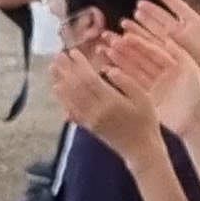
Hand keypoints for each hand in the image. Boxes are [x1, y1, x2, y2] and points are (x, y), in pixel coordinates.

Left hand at [48, 44, 163, 157]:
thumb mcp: (144, 98)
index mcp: (111, 101)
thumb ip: (127, 82)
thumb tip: (108, 69)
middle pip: (77, 87)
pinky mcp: (88, 125)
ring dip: (61, 81)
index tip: (73, 51)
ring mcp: (90, 119)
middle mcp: (97, 110)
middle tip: (58, 55)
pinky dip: (63, 98)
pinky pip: (71, 109)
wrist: (141, 149)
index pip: (90, 79)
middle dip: (67, 70)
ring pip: (71, 97)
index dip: (80, 65)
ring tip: (53, 68)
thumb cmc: (146, 121)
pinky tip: (57, 90)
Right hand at [102, 18, 199, 139]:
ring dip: (119, 58)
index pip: (154, 46)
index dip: (139, 37)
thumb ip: (180, 51)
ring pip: (134, 67)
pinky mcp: (147, 96)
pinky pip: (132, 83)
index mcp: (175, 61)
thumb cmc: (199, 95)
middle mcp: (163, 71)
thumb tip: (168, 33)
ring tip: (103, 49)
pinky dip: (120, 75)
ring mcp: (154, 83)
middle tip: (107, 36)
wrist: (196, 120)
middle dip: (124, 45)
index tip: (124, 27)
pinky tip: (107, 67)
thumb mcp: (192, 69)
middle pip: (141, 55)